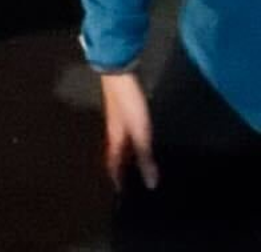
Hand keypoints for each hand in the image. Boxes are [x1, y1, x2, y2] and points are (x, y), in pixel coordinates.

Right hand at [100, 72, 158, 191]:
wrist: (118, 72)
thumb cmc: (128, 104)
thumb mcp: (140, 133)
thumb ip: (145, 156)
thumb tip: (150, 183)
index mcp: (115, 139)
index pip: (113, 162)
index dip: (116, 176)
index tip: (120, 189)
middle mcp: (113, 130)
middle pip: (115, 153)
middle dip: (120, 166)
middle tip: (126, 179)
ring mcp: (116, 118)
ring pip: (119, 142)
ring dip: (124, 154)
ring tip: (133, 162)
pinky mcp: (121, 108)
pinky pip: (123, 132)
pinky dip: (129, 141)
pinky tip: (136, 138)